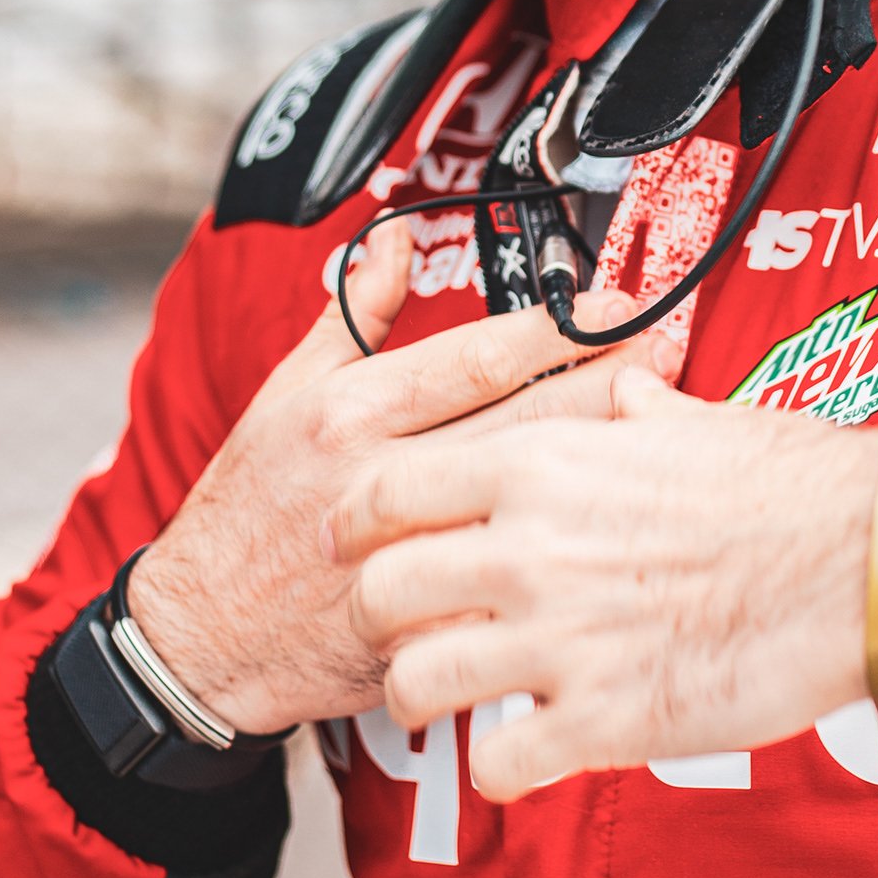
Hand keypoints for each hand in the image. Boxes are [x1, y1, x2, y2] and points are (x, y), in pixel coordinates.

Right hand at [128, 220, 680, 734]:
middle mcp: (384, 476)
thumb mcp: (282, 394)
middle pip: (528, 420)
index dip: (560, 327)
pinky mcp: (424, 623)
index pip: (480, 356)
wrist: (200, 636)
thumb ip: (350, 317)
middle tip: (677, 348)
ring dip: (603, 464)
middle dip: (612, 381)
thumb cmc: (248, 507)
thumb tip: (392, 240)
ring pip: (532, 499)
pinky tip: (619, 541)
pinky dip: (563, 562)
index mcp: (354, 412)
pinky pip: (507, 588)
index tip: (621, 303)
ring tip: (669, 430)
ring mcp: (408, 554)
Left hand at [327, 370, 877, 797]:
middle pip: (380, 593)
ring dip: (427, 699)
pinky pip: (498, 764)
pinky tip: (526, 751)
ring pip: (417, 686)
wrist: (866, 555)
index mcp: (541, 463)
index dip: (361, 526)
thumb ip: (631, 411)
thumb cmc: (791, 484)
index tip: (365, 546)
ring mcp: (560, 639)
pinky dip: (502, 767)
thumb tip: (623, 390)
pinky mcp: (603, 720)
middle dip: (381, 620)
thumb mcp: (694, 419)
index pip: (389, 493)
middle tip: (412, 630)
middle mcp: (529, 549)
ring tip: (455, 700)